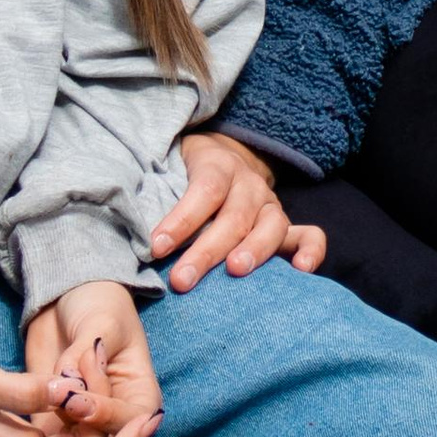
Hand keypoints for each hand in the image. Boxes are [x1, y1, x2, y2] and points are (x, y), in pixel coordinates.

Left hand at [15, 285, 164, 436]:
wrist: (69, 299)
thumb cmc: (97, 303)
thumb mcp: (100, 320)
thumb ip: (88, 352)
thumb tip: (70, 383)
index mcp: (141, 397)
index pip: (127, 420)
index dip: (101, 416)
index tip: (73, 403)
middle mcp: (116, 420)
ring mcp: (86, 427)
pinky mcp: (57, 427)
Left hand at [148, 129, 326, 292]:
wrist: (219, 156)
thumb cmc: (181, 173)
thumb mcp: (166, 170)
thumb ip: (153, 195)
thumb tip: (124, 230)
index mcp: (218, 165)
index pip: (203, 190)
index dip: (181, 219)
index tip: (155, 247)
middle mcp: (248, 185)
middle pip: (234, 216)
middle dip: (207, 250)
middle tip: (182, 280)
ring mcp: (270, 205)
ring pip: (271, 225)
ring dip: (254, 250)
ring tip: (235, 272)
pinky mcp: (285, 226)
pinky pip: (310, 235)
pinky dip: (311, 252)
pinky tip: (301, 271)